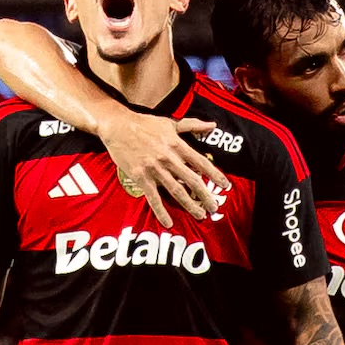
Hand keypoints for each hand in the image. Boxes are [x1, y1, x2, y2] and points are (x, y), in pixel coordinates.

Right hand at [96, 112, 231, 227]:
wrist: (119, 126)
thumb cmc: (145, 124)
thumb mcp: (170, 123)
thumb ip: (192, 125)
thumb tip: (212, 125)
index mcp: (177, 145)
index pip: (201, 162)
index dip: (215, 175)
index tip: (225, 185)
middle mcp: (169, 158)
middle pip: (192, 180)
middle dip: (205, 195)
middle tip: (215, 207)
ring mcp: (155, 169)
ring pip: (176, 191)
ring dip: (190, 205)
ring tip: (200, 215)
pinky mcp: (141, 177)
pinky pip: (153, 197)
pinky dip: (161, 211)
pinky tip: (168, 222)